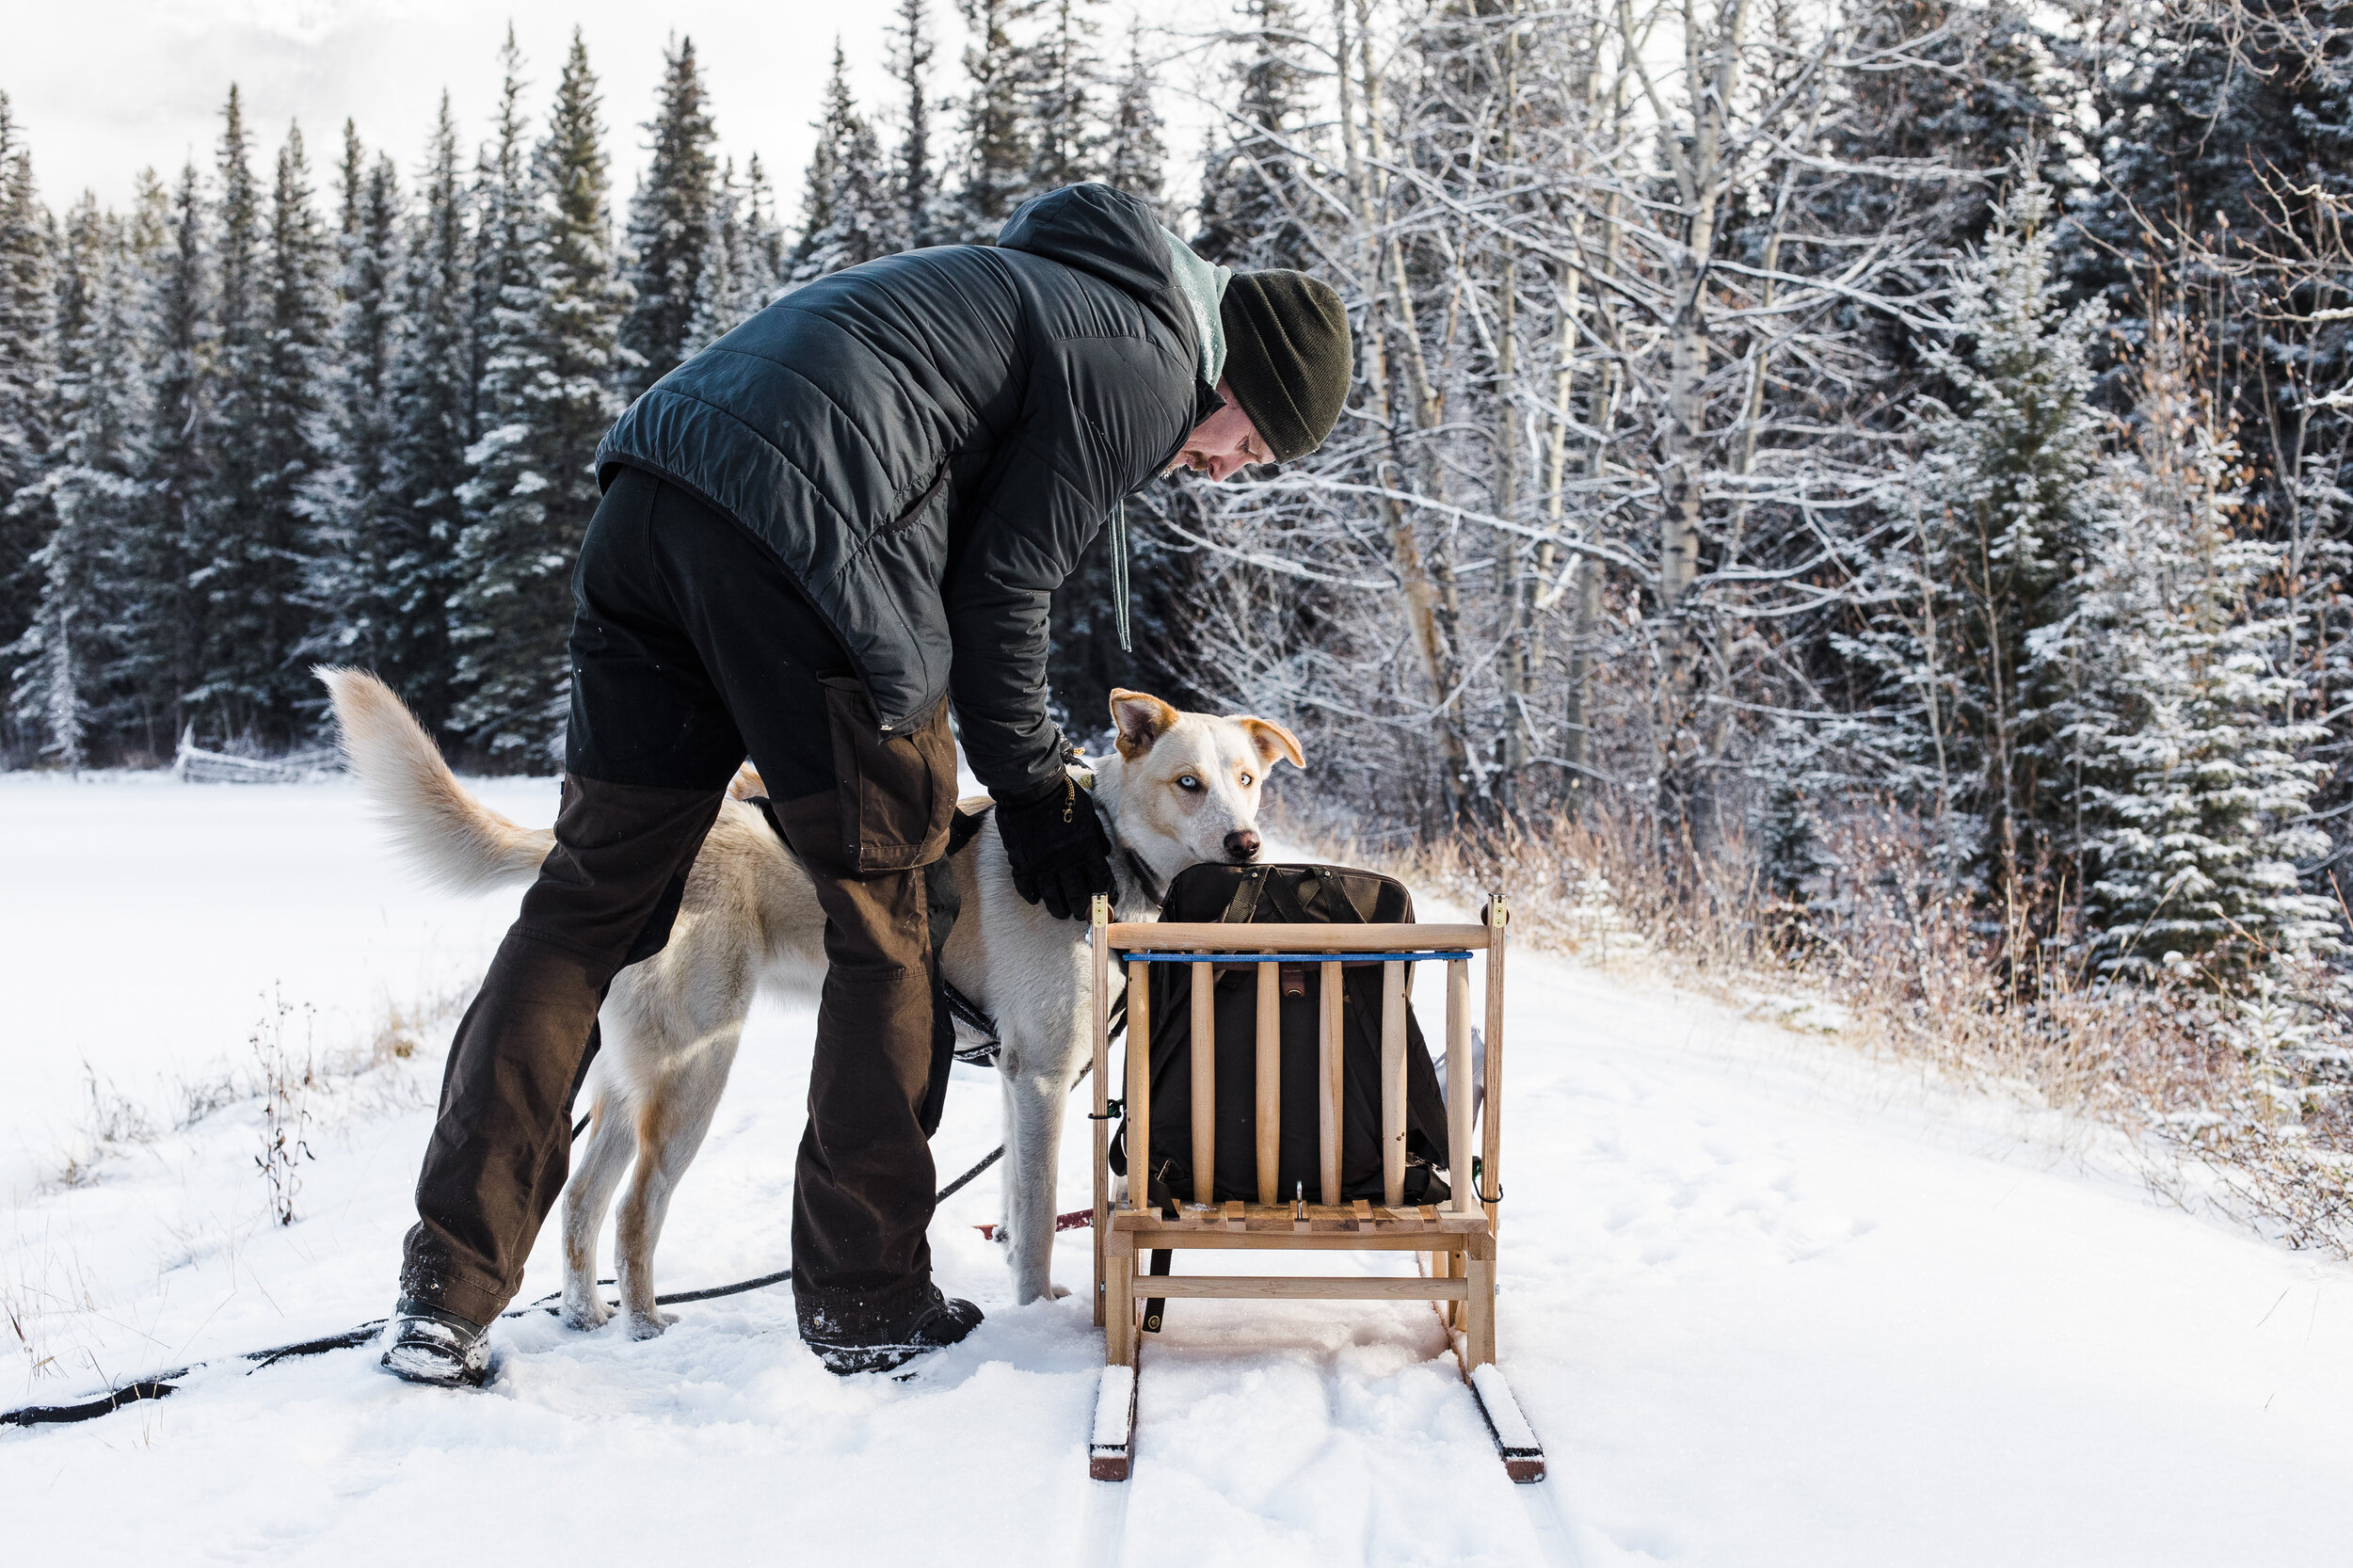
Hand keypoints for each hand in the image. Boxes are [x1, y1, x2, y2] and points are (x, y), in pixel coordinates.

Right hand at [994, 774, 1114, 920]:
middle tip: (1082, 914)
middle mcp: (1065, 862)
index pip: (1100, 879)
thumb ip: (1098, 834)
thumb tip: (1106, 851)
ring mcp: (1042, 865)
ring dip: (1058, 908)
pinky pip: (1025, 887)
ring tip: (1062, 913)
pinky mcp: (1022, 862)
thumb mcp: (1089, 812)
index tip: (1109, 900)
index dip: (1107, 893)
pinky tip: (1035, 899)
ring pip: (1052, 896)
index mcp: (1085, 849)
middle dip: (1082, 909)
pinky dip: (1031, 896)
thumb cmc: (1063, 796)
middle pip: (1077, 895)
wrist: (1031, 789)